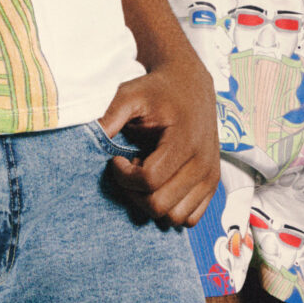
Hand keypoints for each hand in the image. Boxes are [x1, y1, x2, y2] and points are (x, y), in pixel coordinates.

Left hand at [99, 46, 220, 227]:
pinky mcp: (212, 184)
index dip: (124, 176)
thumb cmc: (157, 90)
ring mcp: (210, 177)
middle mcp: (203, 163)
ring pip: (175, 217)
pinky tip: (162, 184)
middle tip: (131, 168)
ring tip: (147, 176)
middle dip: (135, 193)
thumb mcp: (129, 94)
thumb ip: (110, 116)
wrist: (190, 84)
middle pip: (160, 205)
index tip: (117, 159)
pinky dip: (171, 209)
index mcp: (184, 141)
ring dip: (153, 202)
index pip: (149, 181)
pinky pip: (190, 218)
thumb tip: (91, 137)